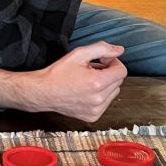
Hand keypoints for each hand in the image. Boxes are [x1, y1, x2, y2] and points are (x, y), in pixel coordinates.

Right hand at [0, 41, 126, 122]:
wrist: (43, 92)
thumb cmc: (59, 73)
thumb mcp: (79, 54)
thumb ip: (102, 49)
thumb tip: (120, 50)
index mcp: (97, 83)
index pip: (122, 71)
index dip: (113, 62)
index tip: (101, 61)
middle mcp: (99, 99)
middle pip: (118, 81)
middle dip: (109, 72)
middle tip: (92, 69)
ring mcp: (96, 110)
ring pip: (114, 92)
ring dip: (106, 84)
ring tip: (88, 81)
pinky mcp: (93, 116)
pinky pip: (106, 103)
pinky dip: (101, 96)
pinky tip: (86, 91)